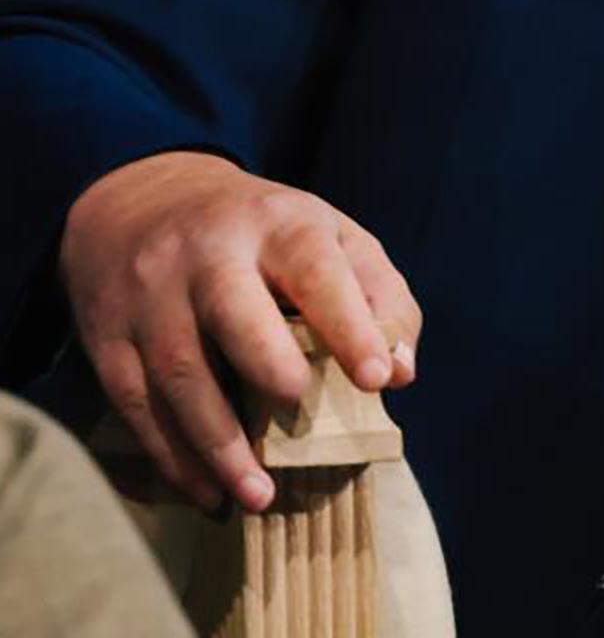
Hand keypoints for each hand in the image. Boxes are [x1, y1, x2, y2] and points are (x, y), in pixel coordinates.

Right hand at [60, 152, 421, 513]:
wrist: (143, 198)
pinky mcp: (109, 335)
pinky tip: (209, 492)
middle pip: (233, 308)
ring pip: (179, 371)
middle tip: (299, 407)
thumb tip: (402, 372)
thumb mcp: (328, 235)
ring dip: (219, 443)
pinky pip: (137, 403)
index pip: (316, 269)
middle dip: (269, 365)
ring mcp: (152, 293)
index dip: (350, 324)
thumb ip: (379, 295)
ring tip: (260, 495)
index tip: (378, 378)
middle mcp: (210, 252)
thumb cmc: (262, 232)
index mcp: (278, 222)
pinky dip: (173, 457)